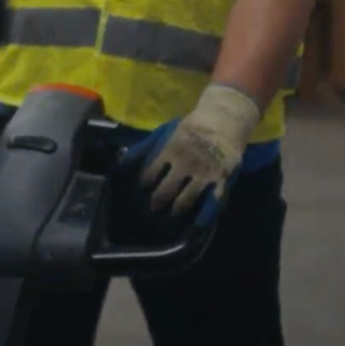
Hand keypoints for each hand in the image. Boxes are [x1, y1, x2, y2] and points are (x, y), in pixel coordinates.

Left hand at [124, 84, 261, 223]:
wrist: (222, 121)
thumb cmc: (189, 127)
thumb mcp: (164, 131)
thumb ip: (143, 147)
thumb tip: (121, 160)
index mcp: (169, 151)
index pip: (149, 175)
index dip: (144, 186)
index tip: (142, 192)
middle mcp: (184, 164)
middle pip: (165, 191)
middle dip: (156, 203)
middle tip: (152, 210)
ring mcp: (203, 174)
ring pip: (185, 201)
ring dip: (175, 211)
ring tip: (171, 217)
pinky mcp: (221, 181)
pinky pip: (212, 203)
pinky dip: (204, 216)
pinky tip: (197, 224)